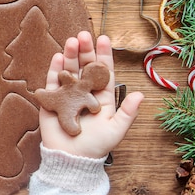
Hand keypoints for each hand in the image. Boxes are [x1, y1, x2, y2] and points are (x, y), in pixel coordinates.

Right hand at [40, 31, 143, 158]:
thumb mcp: (117, 130)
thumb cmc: (96, 147)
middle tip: (84, 35)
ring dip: (70, 55)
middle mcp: (84, 93)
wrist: (72, 159)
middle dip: (85, 50)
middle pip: (84, 67)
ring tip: (71, 42)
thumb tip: (142, 94)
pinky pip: (53, 82)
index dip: (103, 55)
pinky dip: (55, 69)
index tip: (104, 39)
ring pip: (69, 71)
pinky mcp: (52, 101)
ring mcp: (67, 96)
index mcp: (101, 97)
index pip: (102, 72)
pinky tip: (57, 57)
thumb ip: (128, 112)